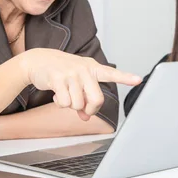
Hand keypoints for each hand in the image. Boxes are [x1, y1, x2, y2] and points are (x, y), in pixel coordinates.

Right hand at [20, 49, 141, 119]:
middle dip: (90, 110)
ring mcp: (71, 73)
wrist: (38, 60)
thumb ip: (84, 98)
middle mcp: (84, 69)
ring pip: (78, 104)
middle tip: (83, 109)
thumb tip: (86, 118)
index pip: (112, 74)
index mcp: (93, 68)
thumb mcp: (76, 81)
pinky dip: (60, 103)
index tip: (138, 80)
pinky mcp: (57, 78)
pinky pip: (64, 102)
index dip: (126, 78)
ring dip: (71, 106)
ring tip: (65, 95)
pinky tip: (57, 94)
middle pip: (97, 100)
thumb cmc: (62, 71)